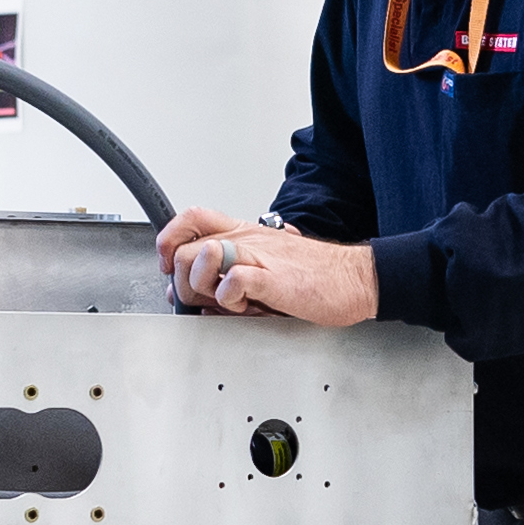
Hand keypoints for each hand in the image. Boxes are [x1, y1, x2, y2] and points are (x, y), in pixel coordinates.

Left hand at [156, 206, 376, 326]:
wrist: (354, 278)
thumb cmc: (313, 275)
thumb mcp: (263, 265)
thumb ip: (225, 274)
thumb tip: (188, 293)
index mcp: (241, 234)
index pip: (190, 218)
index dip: (169, 240)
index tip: (169, 265)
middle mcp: (245, 241)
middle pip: (183, 251)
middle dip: (182, 282)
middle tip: (203, 299)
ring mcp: (257, 257)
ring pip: (199, 260)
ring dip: (203, 289)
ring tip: (227, 302)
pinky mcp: (273, 278)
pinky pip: (232, 282)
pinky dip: (228, 299)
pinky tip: (245, 306)